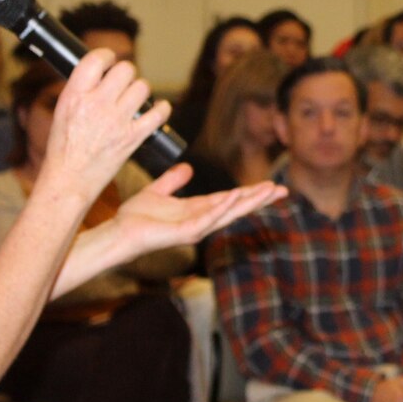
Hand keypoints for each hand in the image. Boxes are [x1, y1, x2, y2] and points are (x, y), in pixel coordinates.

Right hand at [35, 50, 168, 203]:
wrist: (69, 180)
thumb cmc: (63, 148)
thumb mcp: (62, 110)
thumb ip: (81, 89)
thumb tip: (101, 72)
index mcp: (75, 95)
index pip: (96, 59)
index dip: (106, 56)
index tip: (108, 61)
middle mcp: (97, 105)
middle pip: (125, 70)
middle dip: (125, 74)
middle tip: (121, 84)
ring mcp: (117, 121)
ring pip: (142, 87)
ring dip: (140, 90)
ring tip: (133, 99)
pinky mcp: (132, 138)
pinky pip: (158, 114)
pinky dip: (162, 109)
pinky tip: (158, 109)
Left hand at [110, 163, 287, 258]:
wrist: (120, 232)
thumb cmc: (136, 217)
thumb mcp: (158, 191)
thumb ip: (173, 180)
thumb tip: (187, 168)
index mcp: (197, 210)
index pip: (230, 199)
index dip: (250, 193)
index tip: (270, 185)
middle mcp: (201, 220)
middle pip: (236, 207)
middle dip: (259, 199)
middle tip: (282, 190)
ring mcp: (196, 228)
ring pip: (228, 213)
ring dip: (248, 202)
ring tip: (267, 191)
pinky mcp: (185, 233)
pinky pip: (207, 218)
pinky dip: (221, 208)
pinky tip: (233, 197)